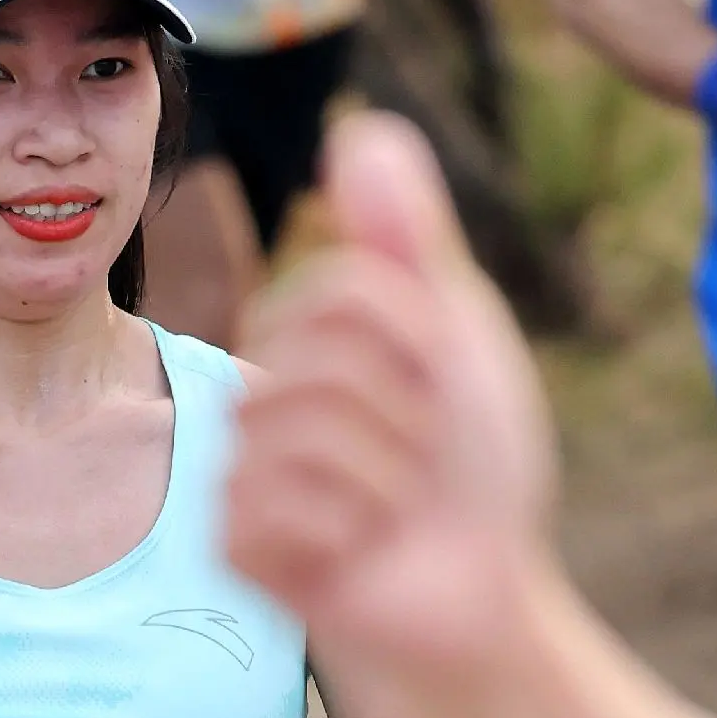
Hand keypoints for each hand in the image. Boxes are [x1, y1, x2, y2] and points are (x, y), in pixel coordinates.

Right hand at [226, 112, 557, 694]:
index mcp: (310, 341)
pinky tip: (355, 559)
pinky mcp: (237, 551)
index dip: (412, 341)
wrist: (479, 592)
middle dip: (398, 416)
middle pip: (316, 360)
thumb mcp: (456, 332)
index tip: (439, 388)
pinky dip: (343, 537)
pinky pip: (275, 511)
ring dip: (380, 481)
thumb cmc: (475, 468)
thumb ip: (407, 237)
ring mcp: (244, 476)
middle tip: (417, 464)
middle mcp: (266, 399)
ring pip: (301, 438)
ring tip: (391, 515)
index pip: (336, 293)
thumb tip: (359, 125)